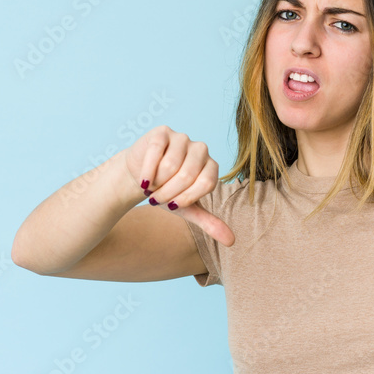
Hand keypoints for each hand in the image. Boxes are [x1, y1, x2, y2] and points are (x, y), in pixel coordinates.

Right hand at [124, 126, 234, 246]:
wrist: (142, 177)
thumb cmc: (168, 192)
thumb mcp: (188, 209)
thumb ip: (209, 222)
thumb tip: (232, 241)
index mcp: (212, 166)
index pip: (206, 183)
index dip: (187, 198)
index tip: (172, 206)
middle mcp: (201, 149)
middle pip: (188, 174)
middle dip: (169, 192)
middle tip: (157, 199)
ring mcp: (182, 138)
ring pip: (171, 164)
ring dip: (157, 183)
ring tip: (151, 187)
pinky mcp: (163, 132)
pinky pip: (156, 152)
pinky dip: (147, 171)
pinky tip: (143, 180)